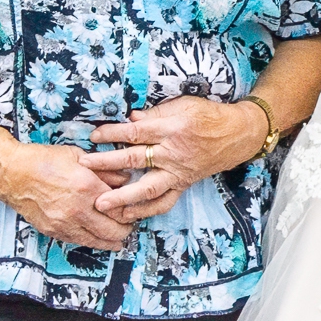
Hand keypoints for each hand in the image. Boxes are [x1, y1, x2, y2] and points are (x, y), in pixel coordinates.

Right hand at [0, 141, 132, 250]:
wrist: (12, 174)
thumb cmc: (43, 161)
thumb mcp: (78, 156)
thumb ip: (104, 169)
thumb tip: (125, 178)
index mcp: (87, 187)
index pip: (120, 208)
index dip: (131, 211)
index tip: (133, 209)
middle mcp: (78, 209)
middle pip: (113, 230)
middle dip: (126, 230)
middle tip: (130, 226)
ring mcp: (65, 223)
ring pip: (98, 241)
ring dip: (112, 240)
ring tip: (118, 237)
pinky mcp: (54, 231)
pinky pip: (80, 242)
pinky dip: (93, 241)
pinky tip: (99, 238)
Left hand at [90, 97, 263, 223]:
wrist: (236, 135)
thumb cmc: (208, 116)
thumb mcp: (183, 105)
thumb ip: (155, 114)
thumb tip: (130, 118)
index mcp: (172, 129)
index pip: (136, 132)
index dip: (113, 134)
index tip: (93, 137)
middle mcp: (173, 153)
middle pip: (135, 159)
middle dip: (107, 164)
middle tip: (84, 168)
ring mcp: (178, 172)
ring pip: (148, 188)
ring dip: (123, 197)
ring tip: (102, 204)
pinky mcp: (182, 184)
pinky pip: (163, 202)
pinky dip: (145, 210)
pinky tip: (126, 215)